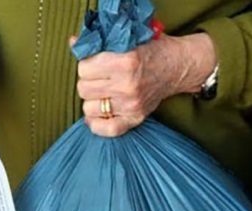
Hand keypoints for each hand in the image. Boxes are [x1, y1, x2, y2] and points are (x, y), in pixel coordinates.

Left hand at [73, 33, 216, 136]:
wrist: (178, 66)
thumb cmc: (151, 50)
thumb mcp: (128, 39)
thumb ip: (100, 42)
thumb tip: (74, 42)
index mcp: (125, 62)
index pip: (84, 68)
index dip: (86, 64)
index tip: (95, 63)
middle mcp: (127, 86)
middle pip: (83, 89)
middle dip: (88, 81)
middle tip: (98, 77)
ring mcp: (131, 105)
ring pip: (89, 109)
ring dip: (92, 100)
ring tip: (102, 92)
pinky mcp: (135, 118)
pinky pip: (106, 129)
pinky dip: (97, 124)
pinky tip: (98, 114)